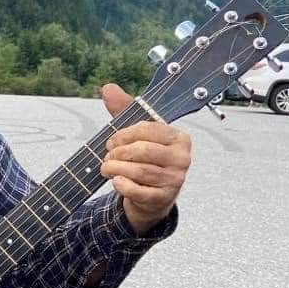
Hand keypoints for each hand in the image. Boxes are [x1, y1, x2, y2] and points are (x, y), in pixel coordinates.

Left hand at [99, 83, 191, 234]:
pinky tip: (116, 181)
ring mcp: (175, 180)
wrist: (151, 198)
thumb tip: (108, 88)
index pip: (147, 129)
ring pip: (139, 170)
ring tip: (106, 168)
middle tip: (106, 157)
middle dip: (118, 153)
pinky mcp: (163, 198)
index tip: (111, 141)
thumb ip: (123, 110)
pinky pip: (138, 190)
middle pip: (142, 150)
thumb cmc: (145, 161)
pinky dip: (122, 185)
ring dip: (115, 168)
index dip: (123, 134)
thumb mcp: (137, 135)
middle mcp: (182, 158)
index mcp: (179, 138)